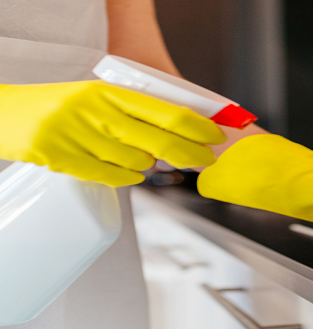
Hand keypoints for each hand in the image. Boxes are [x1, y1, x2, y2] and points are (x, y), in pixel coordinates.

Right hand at [0, 80, 225, 185]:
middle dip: (189, 154)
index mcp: (106, 91)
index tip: (215, 136)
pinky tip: (128, 172)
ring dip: (148, 167)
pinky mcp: (60, 157)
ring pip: (136, 163)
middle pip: (158, 142)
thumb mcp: (95, 97)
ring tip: (142, 159)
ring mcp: (76, 134)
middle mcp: (94, 110)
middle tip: (204, 160)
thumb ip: (130, 114)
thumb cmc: (57, 106)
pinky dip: (127, 178)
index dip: (196, 128)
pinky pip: (111, 176)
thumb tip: (176, 138)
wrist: (6, 113)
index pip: (163, 112)